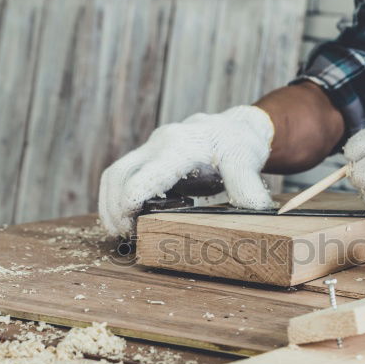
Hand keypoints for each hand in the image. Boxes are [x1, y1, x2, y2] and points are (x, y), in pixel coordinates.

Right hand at [98, 106, 274, 237]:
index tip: (130, 228)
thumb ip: (247, 185)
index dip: (129, 204)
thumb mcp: (247, 162)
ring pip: (115, 173)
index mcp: (179, 146)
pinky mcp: (149, 158)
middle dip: (113, 207)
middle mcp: (159, 144)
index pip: (142, 176)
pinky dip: (116, 197)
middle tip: (120, 235)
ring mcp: (151, 149)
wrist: (236, 128)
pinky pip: (122, 174)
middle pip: (118, 174)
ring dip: (109, 203)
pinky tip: (123, 218)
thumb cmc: (240, 144)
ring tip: (117, 231)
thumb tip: (255, 210)